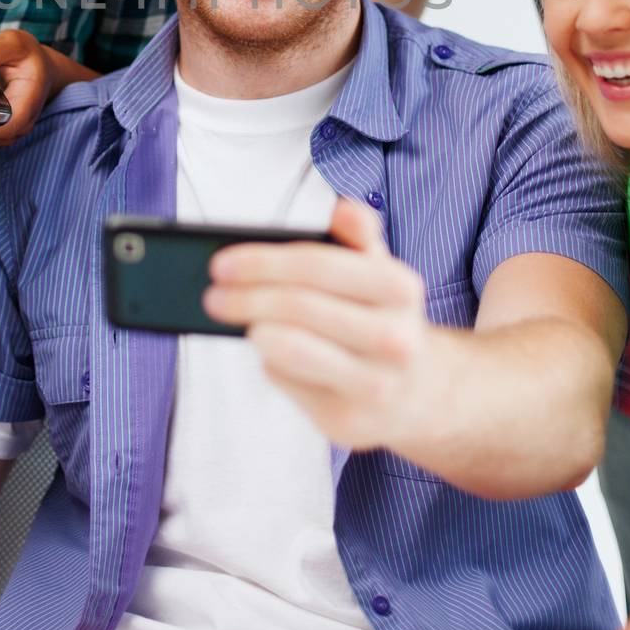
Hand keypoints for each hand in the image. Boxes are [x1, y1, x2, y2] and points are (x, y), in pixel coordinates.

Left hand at [201, 197, 432, 448]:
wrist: (417, 391)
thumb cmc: (380, 316)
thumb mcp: (377, 270)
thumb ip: (358, 234)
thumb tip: (341, 208)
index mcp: (399, 288)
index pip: (316, 265)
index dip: (262, 262)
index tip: (221, 263)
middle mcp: (395, 338)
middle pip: (300, 307)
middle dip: (247, 297)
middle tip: (213, 294)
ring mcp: (374, 385)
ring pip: (294, 349)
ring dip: (254, 329)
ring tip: (234, 318)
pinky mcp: (348, 421)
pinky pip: (291, 383)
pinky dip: (272, 363)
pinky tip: (269, 351)